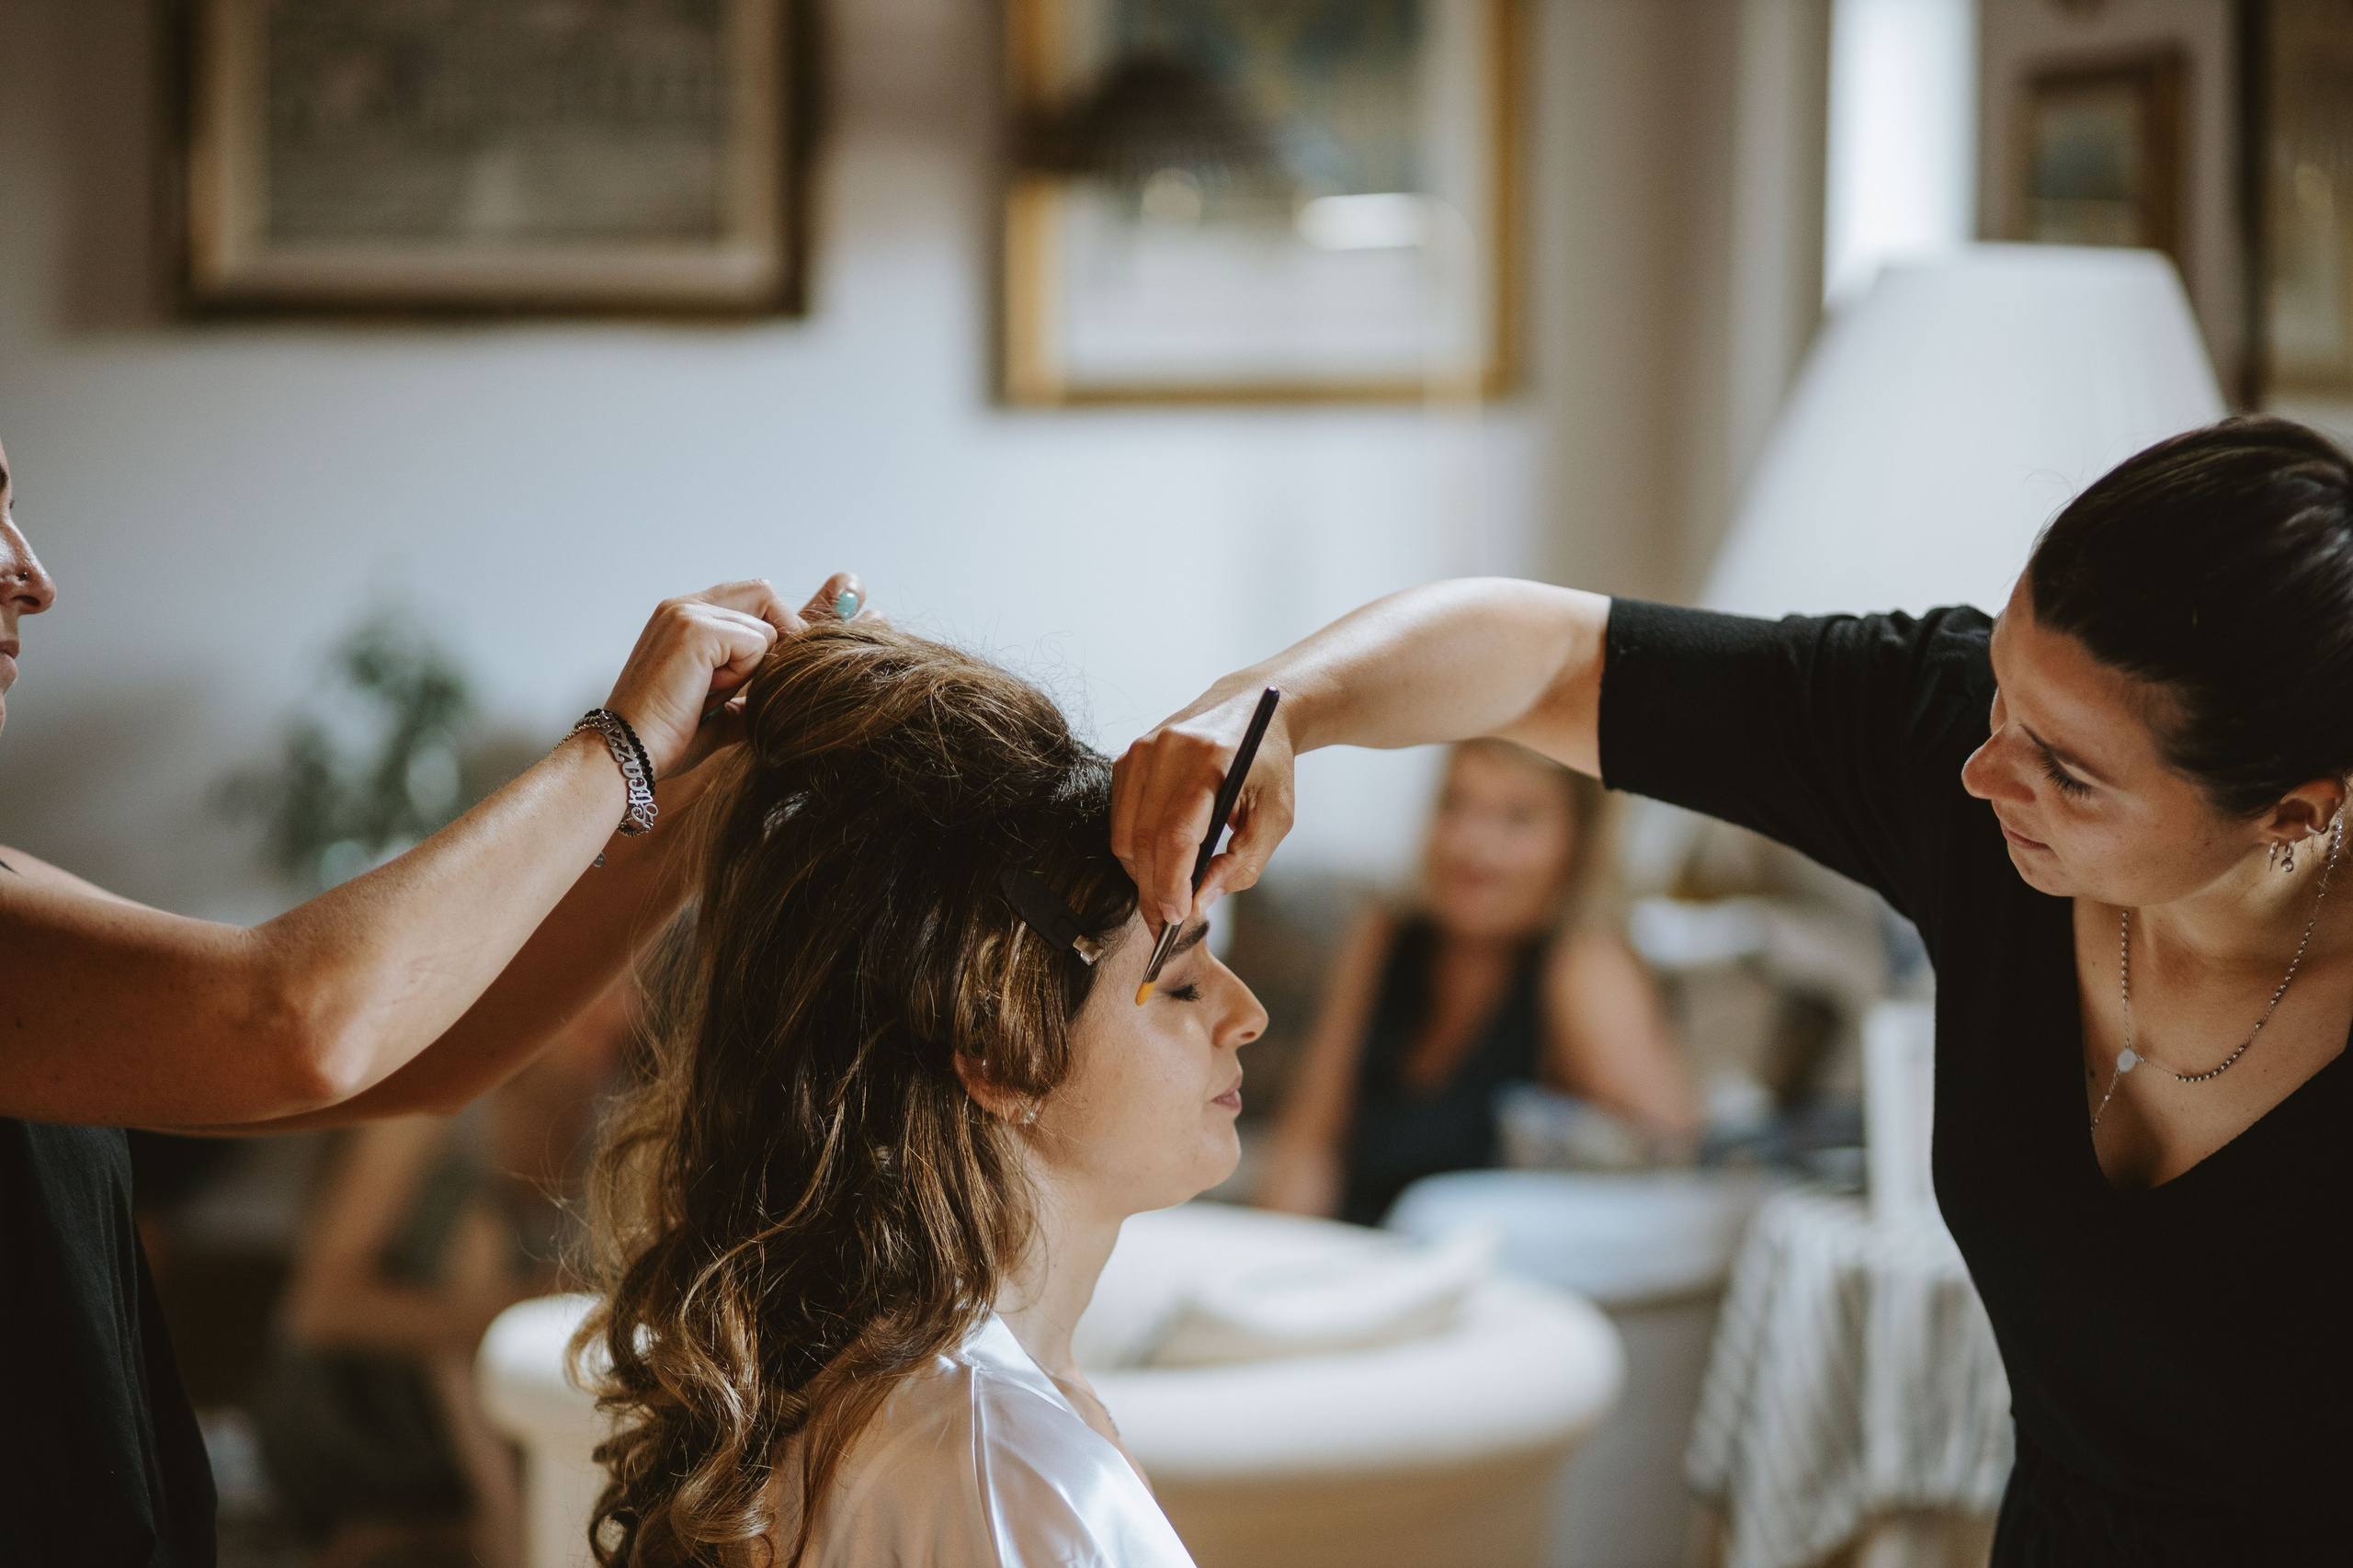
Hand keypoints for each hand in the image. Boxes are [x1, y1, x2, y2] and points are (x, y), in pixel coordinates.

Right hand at [604, 573, 874, 777]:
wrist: (628, 756)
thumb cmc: (668, 738)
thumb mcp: (725, 708)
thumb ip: (756, 688)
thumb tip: (801, 687)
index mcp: (687, 618)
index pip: (755, 597)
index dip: (783, 625)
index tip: (806, 645)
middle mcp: (685, 606)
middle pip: (765, 594)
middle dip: (781, 635)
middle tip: (759, 681)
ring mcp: (687, 613)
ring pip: (765, 626)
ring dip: (754, 668)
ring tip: (714, 695)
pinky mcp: (694, 629)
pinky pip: (757, 643)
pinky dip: (743, 674)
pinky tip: (709, 694)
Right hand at [1111, 685, 1297, 932]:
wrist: (1247, 709)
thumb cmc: (1267, 768)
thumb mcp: (1276, 817)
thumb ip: (1242, 863)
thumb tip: (1199, 899)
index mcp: (1212, 760)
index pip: (1177, 833)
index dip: (1172, 883)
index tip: (1177, 918)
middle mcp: (1169, 749)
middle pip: (1145, 839)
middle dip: (1153, 891)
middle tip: (1166, 925)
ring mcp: (1142, 750)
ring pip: (1125, 835)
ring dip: (1141, 875)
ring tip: (1165, 896)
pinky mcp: (1127, 756)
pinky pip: (1119, 820)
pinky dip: (1135, 850)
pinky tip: (1158, 861)